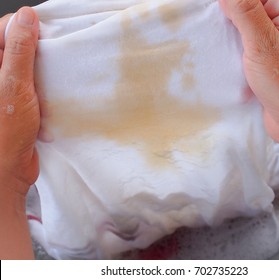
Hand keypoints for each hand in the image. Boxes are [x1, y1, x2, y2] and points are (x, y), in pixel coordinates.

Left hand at [0, 7, 39, 193]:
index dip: (24, 29)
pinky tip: (50, 94)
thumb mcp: (15, 85)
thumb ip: (19, 50)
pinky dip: (45, 85)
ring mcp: (6, 86)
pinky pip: (35, 82)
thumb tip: (26, 18)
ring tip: (50, 80)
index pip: (3, 29)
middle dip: (37, 51)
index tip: (43, 39)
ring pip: (29, 65)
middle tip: (49, 62)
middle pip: (17, 45)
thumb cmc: (5, 131)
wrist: (8, 168)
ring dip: (43, 70)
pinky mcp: (18, 99)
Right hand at [219, 0, 278, 153]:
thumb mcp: (263, 44)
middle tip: (226, 39)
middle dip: (232, 24)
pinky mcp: (270, 62)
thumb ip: (244, 12)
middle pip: (249, 11)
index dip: (235, 5)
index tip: (222, 18)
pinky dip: (237, 56)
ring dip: (233, 43)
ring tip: (232, 55)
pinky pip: (248, 51)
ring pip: (246, 33)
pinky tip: (234, 65)